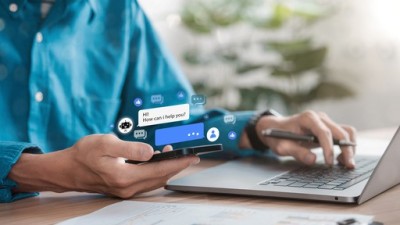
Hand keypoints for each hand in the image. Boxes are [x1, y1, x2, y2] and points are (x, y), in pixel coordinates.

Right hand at [9, 134, 199, 197]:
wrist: (67, 169)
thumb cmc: (84, 154)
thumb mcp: (106, 144)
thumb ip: (130, 148)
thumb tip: (152, 151)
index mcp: (125, 176)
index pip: (160, 170)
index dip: (178, 162)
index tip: (192, 157)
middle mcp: (128, 187)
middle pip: (161, 178)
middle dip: (176, 166)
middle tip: (189, 156)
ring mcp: (125, 190)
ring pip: (154, 181)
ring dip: (167, 170)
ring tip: (174, 156)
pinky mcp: (123, 188)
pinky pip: (146, 182)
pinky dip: (156, 173)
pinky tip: (157, 162)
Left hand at [255, 111, 355, 167]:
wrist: (275, 128)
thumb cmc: (278, 136)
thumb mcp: (282, 147)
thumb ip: (296, 153)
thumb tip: (313, 160)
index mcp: (307, 118)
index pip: (324, 132)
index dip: (329, 148)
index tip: (329, 163)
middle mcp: (319, 117)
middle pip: (340, 131)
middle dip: (346, 149)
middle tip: (348, 166)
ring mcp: (325, 121)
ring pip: (346, 132)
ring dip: (350, 147)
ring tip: (346, 163)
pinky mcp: (328, 127)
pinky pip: (343, 135)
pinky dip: (347, 146)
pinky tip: (341, 158)